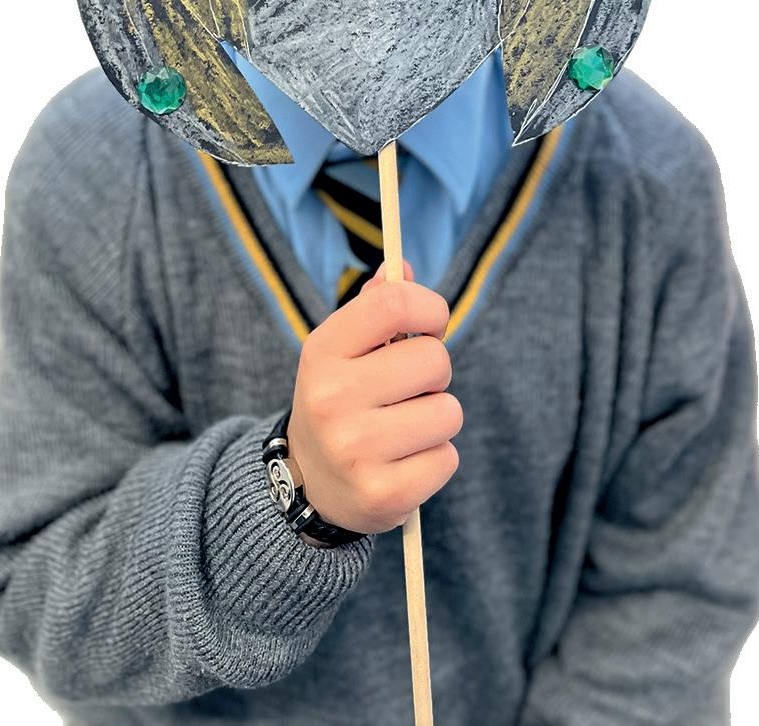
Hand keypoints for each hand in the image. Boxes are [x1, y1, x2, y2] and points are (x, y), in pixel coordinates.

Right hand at [288, 258, 461, 536]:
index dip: (430, 308)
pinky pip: (447, 458)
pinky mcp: (381, 494)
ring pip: (449, 412)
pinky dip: (435, 458)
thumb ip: (375, 305)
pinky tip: (404, 461)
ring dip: (437, 418)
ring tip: (404, 427)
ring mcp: (354, 450)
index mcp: (322, 351)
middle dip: (435, 373)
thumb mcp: (344, 350)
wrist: (310, 483)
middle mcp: (331, 398)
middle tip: (408, 388)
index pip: (395, 304)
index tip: (431, 323)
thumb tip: (402, 266)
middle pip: (435, 360)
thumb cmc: (341, 399)